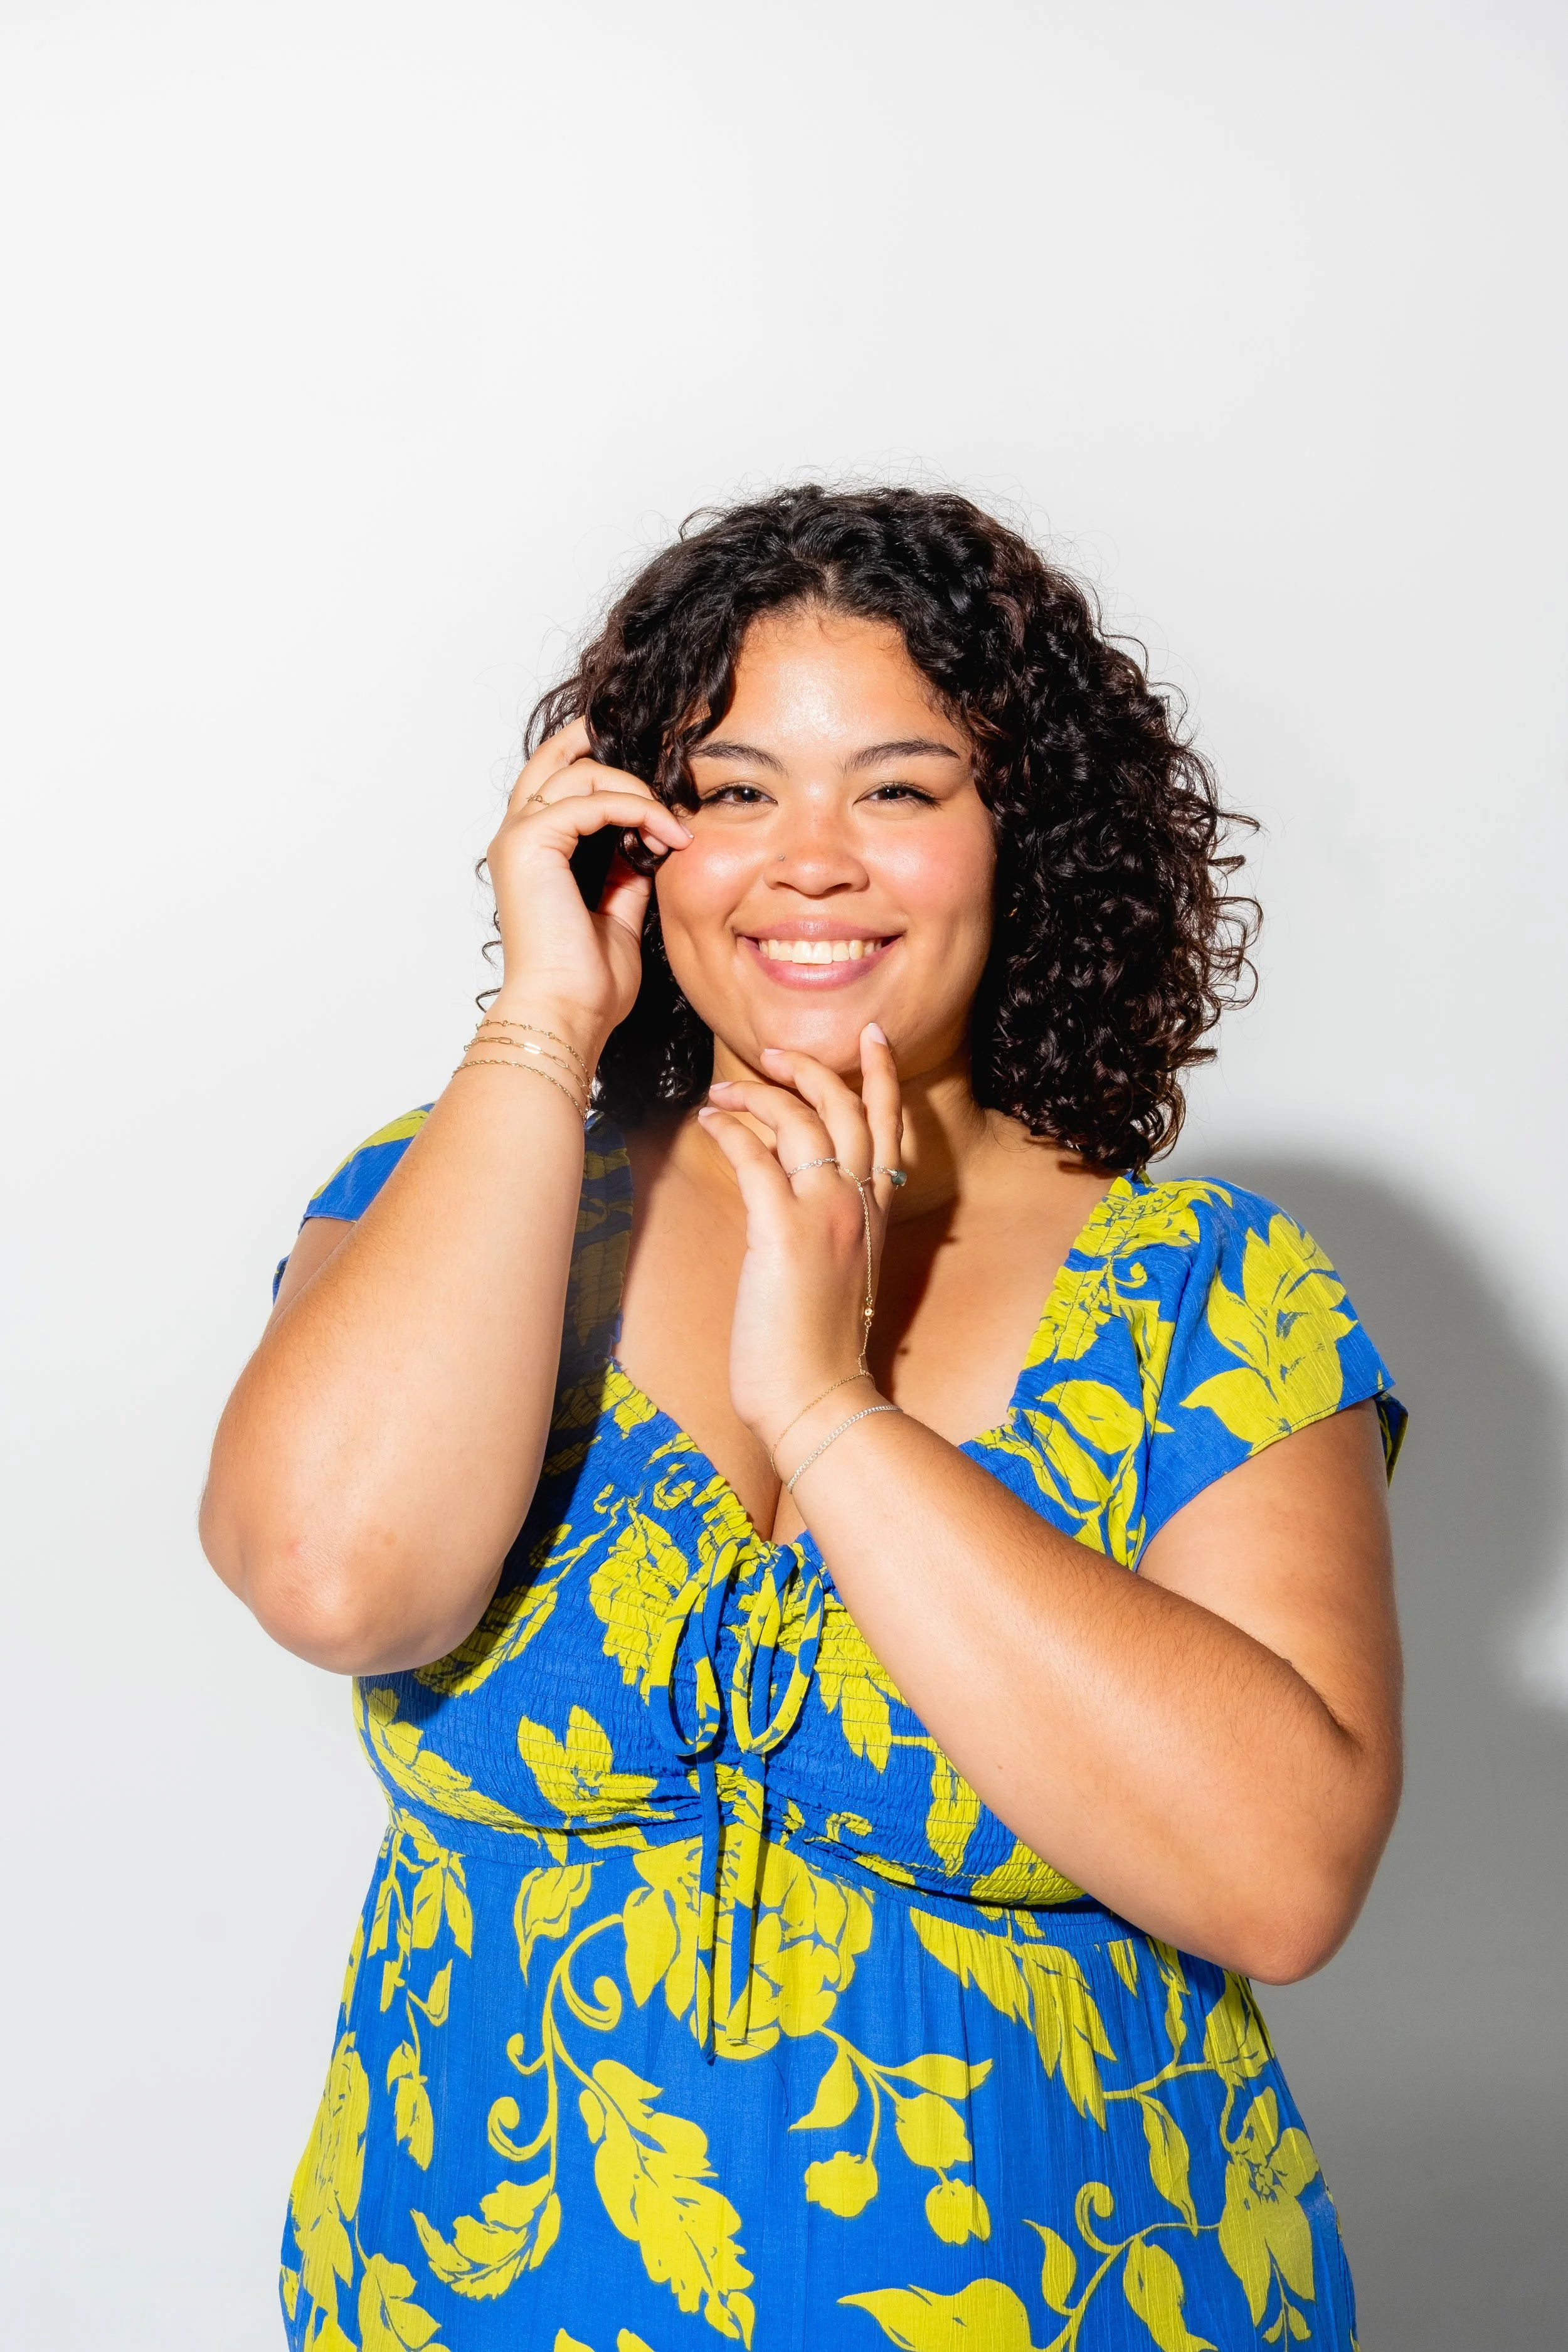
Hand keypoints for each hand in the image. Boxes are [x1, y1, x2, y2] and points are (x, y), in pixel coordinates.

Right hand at [483, 718, 691, 1047]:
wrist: (567, 1011)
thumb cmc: (587, 981)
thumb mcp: (618, 913)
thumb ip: (627, 872)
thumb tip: (650, 843)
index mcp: (533, 854)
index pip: (559, 787)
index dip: (604, 772)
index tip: (658, 794)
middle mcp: (518, 838)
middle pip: (554, 760)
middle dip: (599, 741)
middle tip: (658, 751)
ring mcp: (519, 838)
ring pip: (580, 774)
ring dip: (638, 792)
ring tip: (673, 830)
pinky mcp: (530, 842)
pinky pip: (592, 800)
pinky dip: (636, 810)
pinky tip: (665, 838)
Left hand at [696, 1028, 903, 1461]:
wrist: (817, 1398)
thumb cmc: (817, 1347)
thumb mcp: (839, 1275)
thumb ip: (832, 1228)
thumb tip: (793, 1197)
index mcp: (876, 1215)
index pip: (890, 1128)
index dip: (882, 1077)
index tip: (873, 1036)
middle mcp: (859, 1206)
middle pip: (846, 1109)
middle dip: (810, 1069)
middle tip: (771, 1052)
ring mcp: (825, 1216)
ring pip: (800, 1122)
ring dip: (757, 1096)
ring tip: (723, 1092)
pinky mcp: (784, 1232)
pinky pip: (755, 1156)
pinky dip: (730, 1131)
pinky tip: (709, 1123)